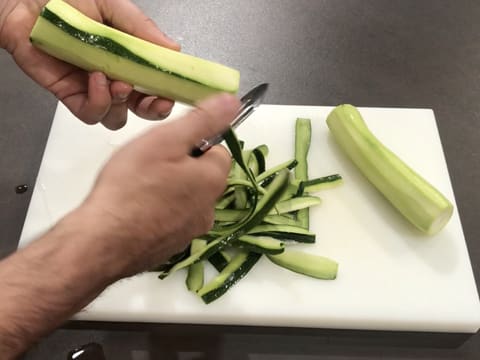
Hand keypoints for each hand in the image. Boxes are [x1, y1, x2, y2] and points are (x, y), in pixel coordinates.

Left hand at [0, 0, 179, 128]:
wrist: (25, 2)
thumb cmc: (65, 0)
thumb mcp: (114, 7)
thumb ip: (143, 30)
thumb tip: (173, 49)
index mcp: (129, 59)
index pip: (154, 86)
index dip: (166, 95)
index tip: (172, 94)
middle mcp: (113, 77)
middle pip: (141, 109)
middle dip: (152, 110)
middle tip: (155, 101)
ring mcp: (92, 88)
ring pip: (117, 117)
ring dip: (122, 104)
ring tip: (117, 82)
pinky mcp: (70, 95)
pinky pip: (91, 114)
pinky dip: (98, 102)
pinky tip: (95, 79)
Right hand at [78, 93, 239, 275]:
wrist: (102, 242)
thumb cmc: (131, 186)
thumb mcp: (166, 140)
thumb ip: (202, 120)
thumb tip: (232, 102)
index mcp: (213, 180)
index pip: (218, 151)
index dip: (192, 144)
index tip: (167, 146)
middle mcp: (210, 209)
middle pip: (201, 176)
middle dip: (180, 167)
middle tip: (148, 165)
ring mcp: (190, 232)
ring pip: (185, 199)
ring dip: (169, 190)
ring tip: (138, 188)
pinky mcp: (171, 247)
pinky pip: (170, 220)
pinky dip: (158, 213)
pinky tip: (134, 211)